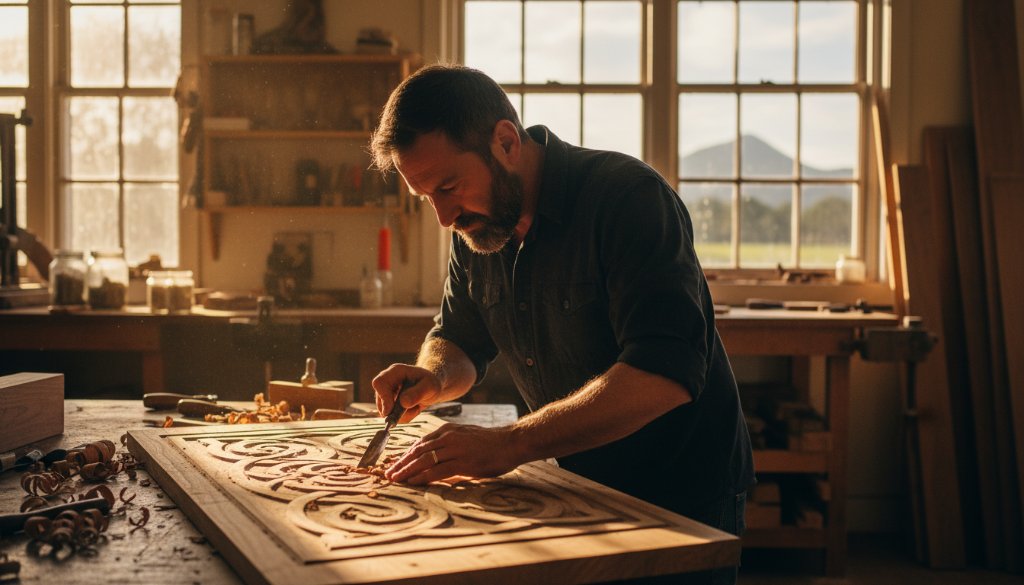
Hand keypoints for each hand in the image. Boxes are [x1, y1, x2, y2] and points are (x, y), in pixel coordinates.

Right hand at [371, 363, 443, 423]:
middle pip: (379, 399)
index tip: (391, 411)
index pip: (379, 383)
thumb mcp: (430, 386)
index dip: (383, 398)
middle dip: (394, 410)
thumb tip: (403, 403)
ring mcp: (386, 392)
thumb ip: (418, 393)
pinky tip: (412, 410)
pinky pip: (390, 415)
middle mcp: (388, 380)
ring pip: (384, 410)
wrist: (430, 388)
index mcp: (395, 371)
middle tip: (413, 411)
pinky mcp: (388, 402)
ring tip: (416, 408)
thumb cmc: (430, 383)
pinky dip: (402, 417)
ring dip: (400, 415)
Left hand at [385, 423, 524, 484]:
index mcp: (447, 431)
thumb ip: (450, 444)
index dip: (405, 455)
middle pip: (418, 451)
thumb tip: (436, 458)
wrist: (511, 442)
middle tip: (388, 474)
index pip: (420, 443)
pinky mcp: (463, 462)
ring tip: (395, 479)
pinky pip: (437, 470)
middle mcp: (448, 437)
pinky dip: (423, 477)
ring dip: (407, 471)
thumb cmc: (490, 443)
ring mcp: (455, 449)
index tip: (395, 464)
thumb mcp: (466, 436)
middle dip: (401, 463)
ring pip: (424, 460)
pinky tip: (413, 482)